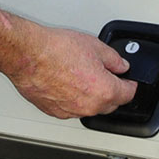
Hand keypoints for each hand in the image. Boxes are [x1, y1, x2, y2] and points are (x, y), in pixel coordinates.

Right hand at [6, 25, 139, 118]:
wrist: (28, 55)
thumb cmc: (56, 50)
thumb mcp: (94, 46)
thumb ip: (114, 59)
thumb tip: (121, 66)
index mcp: (104, 90)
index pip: (128, 94)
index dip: (130, 85)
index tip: (129, 81)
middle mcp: (89, 106)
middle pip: (110, 104)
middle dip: (112, 92)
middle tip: (107, 76)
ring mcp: (71, 111)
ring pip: (90, 108)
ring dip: (92, 96)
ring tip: (83, 76)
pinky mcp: (54, 112)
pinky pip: (72, 109)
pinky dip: (74, 99)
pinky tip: (68, 83)